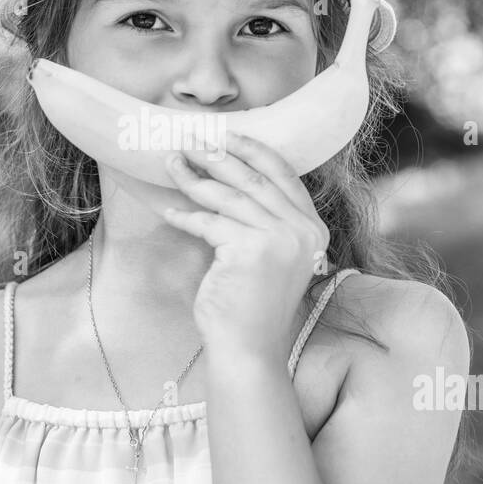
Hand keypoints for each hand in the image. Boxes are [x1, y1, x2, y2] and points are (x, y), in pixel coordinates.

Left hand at [161, 131, 329, 362]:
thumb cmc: (252, 305)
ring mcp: (279, 238)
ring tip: (171, 163)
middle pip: (253, 178)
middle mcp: (302, 229)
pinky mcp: (249, 249)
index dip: (253, 150)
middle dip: (218, 155)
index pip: (283, 174)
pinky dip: (185, 215)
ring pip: (228, 195)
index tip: (227, 134)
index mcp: (313, 227)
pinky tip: (169, 210)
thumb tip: (226, 176)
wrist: (249, 350)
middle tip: (188, 140)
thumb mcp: (270, 255)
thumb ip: (264, 219)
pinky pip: (209, 221)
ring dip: (194, 177)